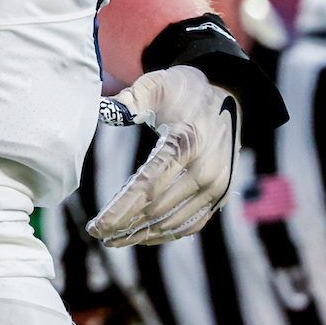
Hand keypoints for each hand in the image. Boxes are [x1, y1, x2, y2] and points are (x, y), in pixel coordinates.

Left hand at [90, 65, 239, 245]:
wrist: (229, 96)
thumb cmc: (184, 91)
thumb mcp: (156, 84)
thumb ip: (130, 98)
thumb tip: (107, 112)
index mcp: (186, 144)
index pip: (146, 186)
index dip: (120, 210)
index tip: (96, 226)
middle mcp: (206, 170)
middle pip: (157, 209)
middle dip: (124, 224)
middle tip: (97, 232)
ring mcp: (218, 186)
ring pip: (173, 222)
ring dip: (142, 235)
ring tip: (113, 240)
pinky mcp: (222, 195)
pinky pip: (192, 224)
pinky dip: (167, 234)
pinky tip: (143, 236)